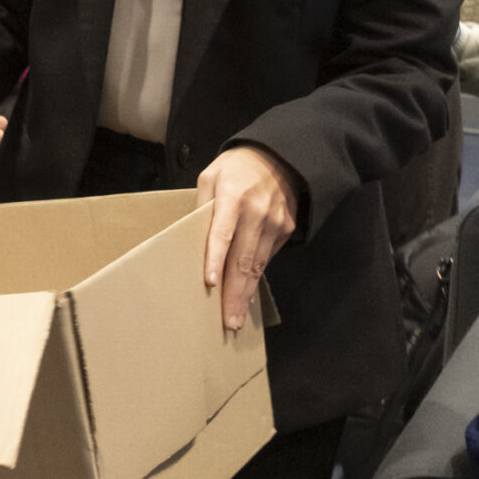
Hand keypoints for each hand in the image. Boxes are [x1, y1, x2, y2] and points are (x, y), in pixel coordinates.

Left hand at [197, 145, 297, 333]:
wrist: (280, 156)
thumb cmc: (236, 168)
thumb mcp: (210, 176)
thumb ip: (201, 205)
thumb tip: (192, 237)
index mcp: (233, 197)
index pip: (222, 233)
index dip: (215, 259)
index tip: (210, 283)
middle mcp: (257, 213)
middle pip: (244, 259)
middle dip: (235, 293)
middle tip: (228, 321)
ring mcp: (275, 223)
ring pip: (258, 265)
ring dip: (247, 293)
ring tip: (237, 317)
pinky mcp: (285, 229)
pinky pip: (267, 258)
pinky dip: (256, 278)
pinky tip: (247, 294)